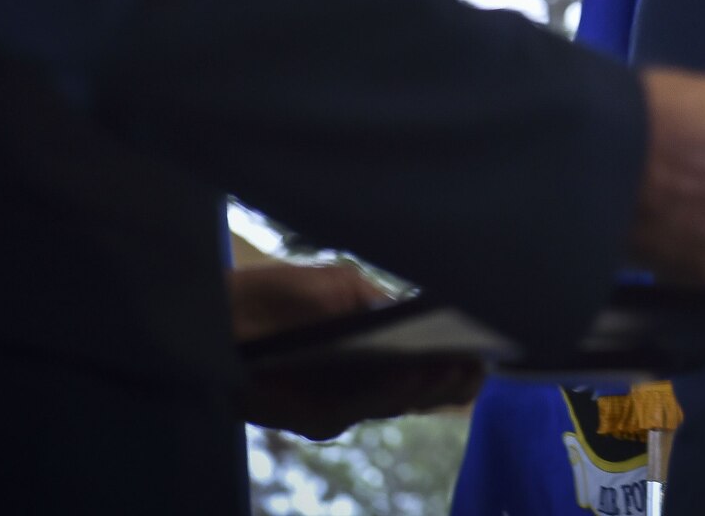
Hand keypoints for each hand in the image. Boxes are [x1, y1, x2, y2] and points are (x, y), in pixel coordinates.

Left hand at [229, 262, 483, 439]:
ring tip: (451, 367)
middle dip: (453, 379)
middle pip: (422, 392)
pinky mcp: (312, 418)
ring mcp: (339, 404)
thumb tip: (428, 317)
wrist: (214, 311)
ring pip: (394, 403)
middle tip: (479, 363)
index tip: (491, 349)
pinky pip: (356, 410)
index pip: (430, 365)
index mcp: (377, 351)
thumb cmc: (277, 293)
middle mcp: (363, 383)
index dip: (462, 362)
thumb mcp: (340, 285)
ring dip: (425, 388)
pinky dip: (384, 393)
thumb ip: (383, 304)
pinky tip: (406, 375)